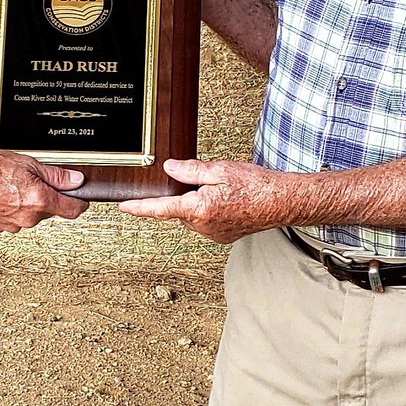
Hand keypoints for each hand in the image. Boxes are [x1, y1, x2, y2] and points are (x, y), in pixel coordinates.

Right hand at [0, 149, 88, 232]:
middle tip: (35, 178)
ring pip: (29, 214)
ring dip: (27, 201)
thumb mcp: (27, 163)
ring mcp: (11, 225)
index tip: (82, 198)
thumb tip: (75, 180)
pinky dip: (11, 206)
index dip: (80, 202)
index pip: (72, 210)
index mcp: (39, 202)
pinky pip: (12, 217)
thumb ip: (55, 175)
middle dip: (47, 196)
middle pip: (49, 210)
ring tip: (12, 182)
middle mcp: (27, 219)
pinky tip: (1, 191)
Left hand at [118, 158, 284, 243]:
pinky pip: (205, 222)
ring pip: (192, 216)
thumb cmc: (255, 186)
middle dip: (183, 195)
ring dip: (197, 202)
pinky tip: (226, 200)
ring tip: (222, 189)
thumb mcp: (219, 169)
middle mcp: (204, 227)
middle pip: (178, 210)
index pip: (161, 209)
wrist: (281, 202)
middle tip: (205, 180)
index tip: (124, 207)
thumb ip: (190, 170)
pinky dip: (208, 210)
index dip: (140, 208)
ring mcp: (214, 234)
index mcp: (199, 209)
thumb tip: (170, 169)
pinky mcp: (223, 236)